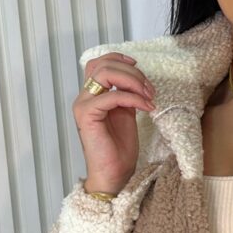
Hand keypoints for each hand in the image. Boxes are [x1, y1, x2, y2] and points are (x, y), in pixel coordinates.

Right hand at [72, 52, 155, 193]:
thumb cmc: (119, 148)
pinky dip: (133, 98)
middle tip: (150, 89)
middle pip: (103, 65)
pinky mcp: (87, 115)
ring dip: (132, 81)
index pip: (98, 63)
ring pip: (104, 74)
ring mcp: (83, 105)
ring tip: (149, 96)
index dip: (118, 59)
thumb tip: (137, 80)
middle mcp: (84, 98)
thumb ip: (126, 95)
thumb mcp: (126, 114)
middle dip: (132, 72)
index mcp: (92, 96)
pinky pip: (112, 96)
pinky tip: (147, 107)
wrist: (114, 173)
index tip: (138, 67)